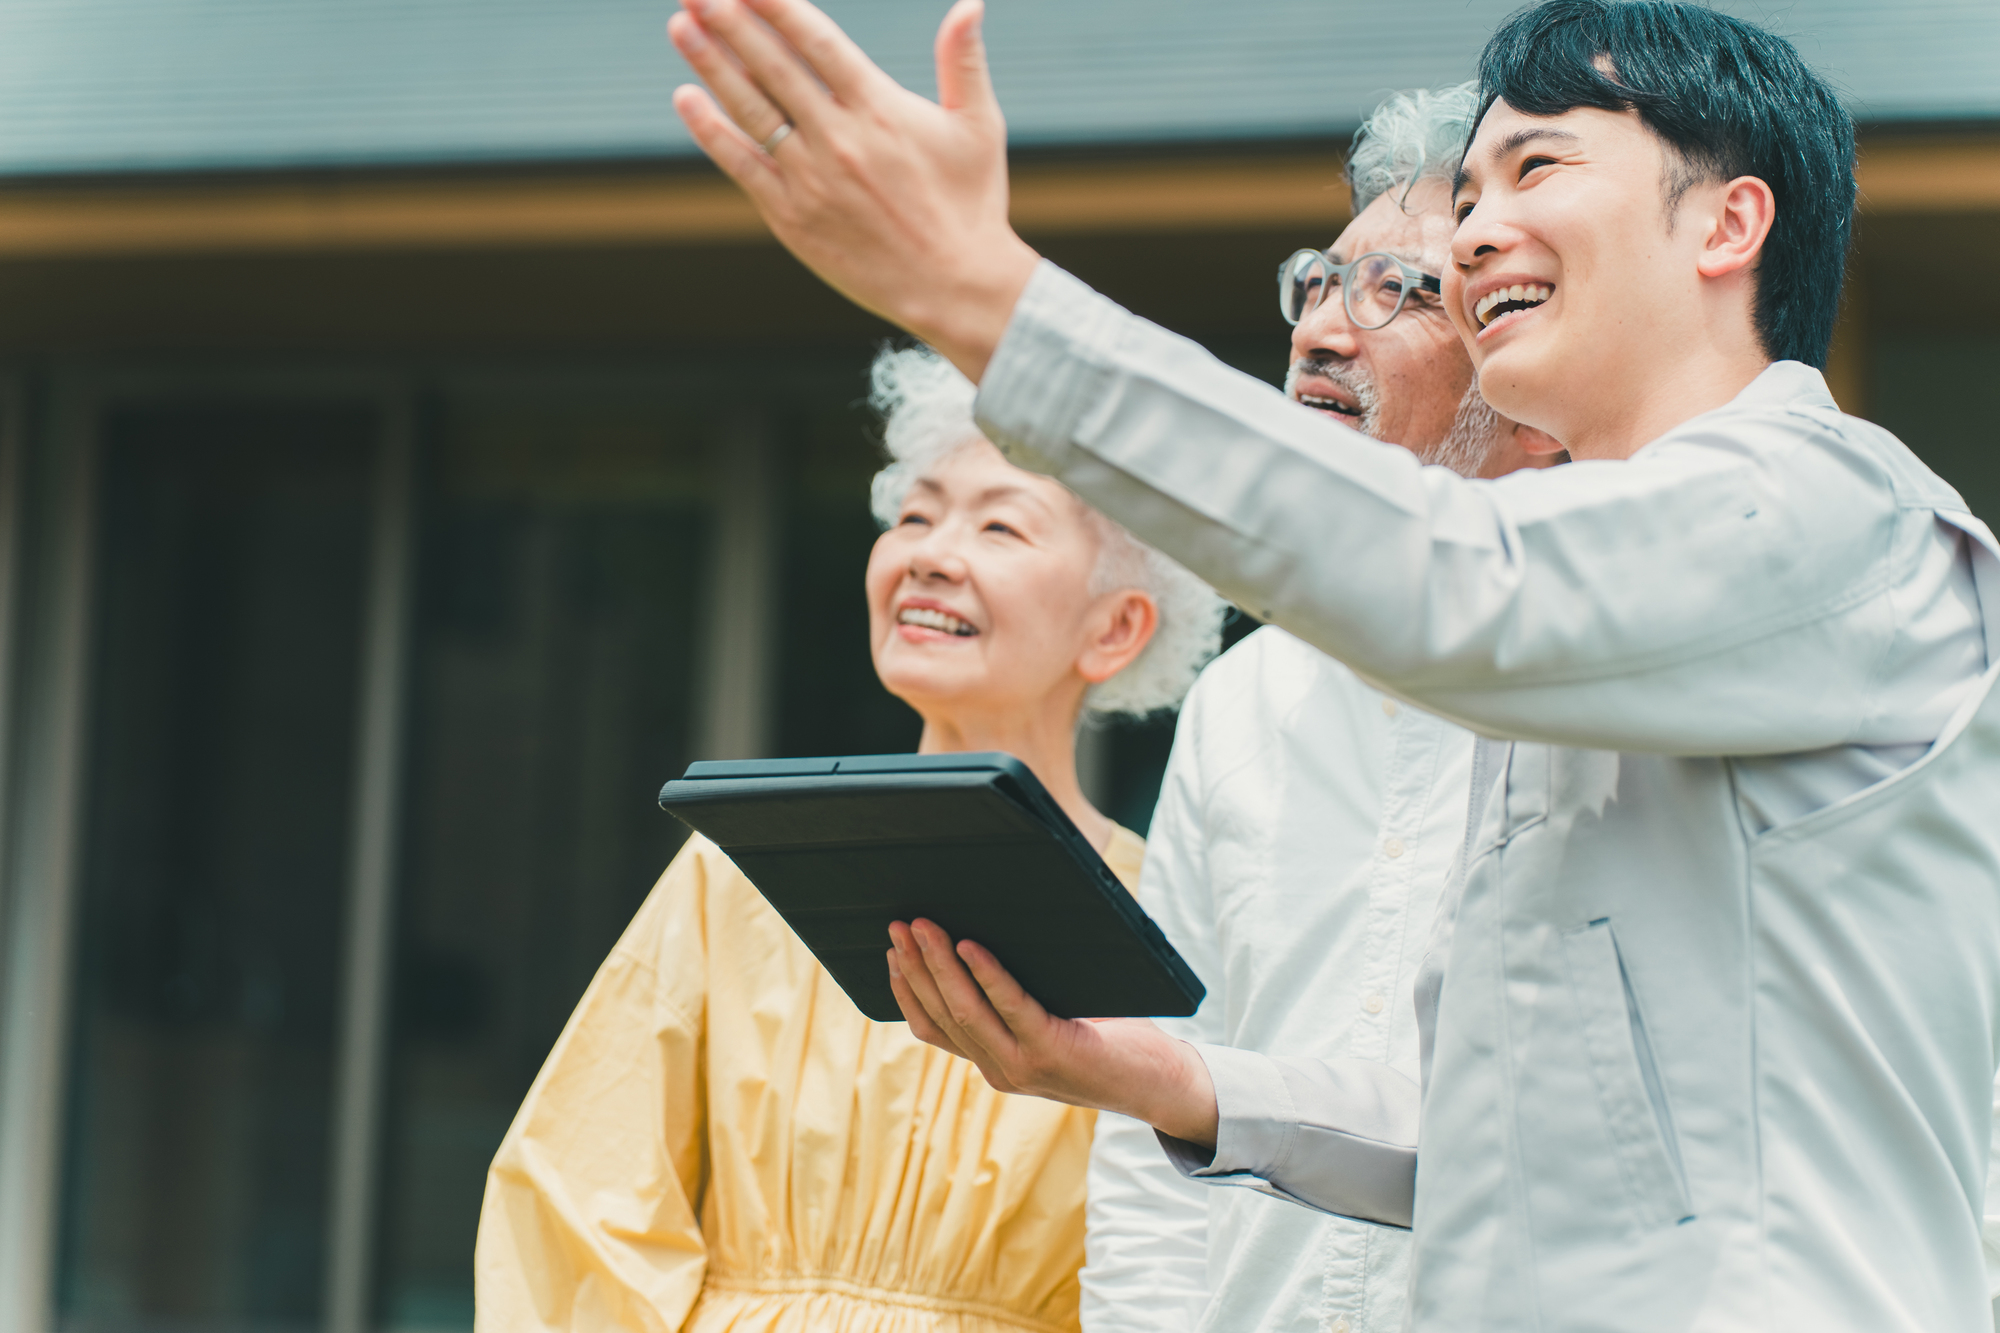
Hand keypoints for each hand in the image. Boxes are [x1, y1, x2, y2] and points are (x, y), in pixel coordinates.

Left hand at [668, 0, 1038, 379]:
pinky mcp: (793, 216)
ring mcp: (810, 179)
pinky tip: (686, 98)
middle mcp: (838, 138)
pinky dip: (712, 131)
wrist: (954, 287)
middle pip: (772, 66)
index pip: (816, 39)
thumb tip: (970, 3)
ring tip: (680, 24)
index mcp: (880, 108)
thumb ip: (964, 61)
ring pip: (750, 109)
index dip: (775, 4)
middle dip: (729, 21)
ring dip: (710, 64)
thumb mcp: (979, 126)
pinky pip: (743, 165)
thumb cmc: (971, 205)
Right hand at [887, 918, 1219, 1145]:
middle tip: (897, 925)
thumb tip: (989, 939)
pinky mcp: (1052, 1052)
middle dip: (915, 966)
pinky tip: (971, 946)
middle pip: (941, 1014)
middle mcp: (1000, 1071)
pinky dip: (987, 975)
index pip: (933, 1029)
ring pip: (965, 1011)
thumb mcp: (1053, 1024)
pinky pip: (1010, 1006)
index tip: (891, 953)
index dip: (907, 991)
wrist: (1158, 1085)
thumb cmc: (1111, 1044)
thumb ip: (1020, 1003)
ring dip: (939, 965)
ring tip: (923, 926)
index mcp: (994, 1065)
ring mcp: (1022, 1066)